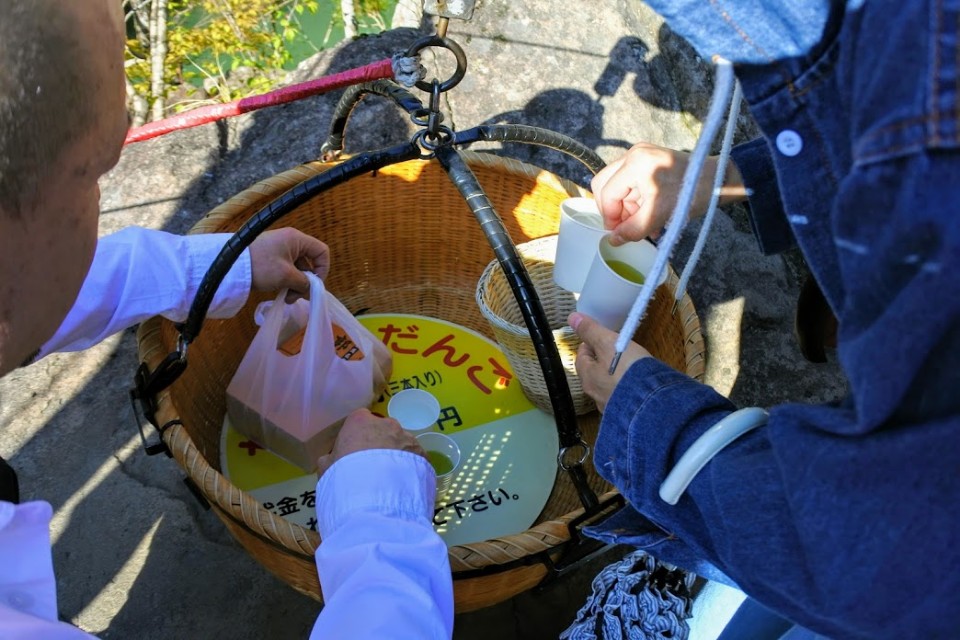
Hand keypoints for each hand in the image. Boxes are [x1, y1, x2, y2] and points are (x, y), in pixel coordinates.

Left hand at [248, 228, 330, 302]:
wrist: (231, 266)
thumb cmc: (262, 266)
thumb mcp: (286, 276)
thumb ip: (304, 283)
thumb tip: (310, 289)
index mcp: (297, 239)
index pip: (322, 252)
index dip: (323, 269)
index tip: (314, 285)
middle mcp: (290, 242)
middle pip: (309, 263)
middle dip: (305, 282)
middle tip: (296, 296)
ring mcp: (280, 250)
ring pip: (297, 269)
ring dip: (295, 285)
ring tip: (286, 298)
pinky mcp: (271, 258)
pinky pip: (286, 270)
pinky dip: (286, 282)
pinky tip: (280, 292)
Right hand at [316, 409, 426, 478]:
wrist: (374, 496)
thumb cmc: (345, 476)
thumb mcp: (327, 468)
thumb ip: (330, 459)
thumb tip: (330, 459)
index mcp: (360, 421)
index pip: (360, 420)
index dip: (358, 436)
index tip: (356, 452)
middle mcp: (387, 424)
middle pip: (384, 431)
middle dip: (380, 444)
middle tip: (374, 468)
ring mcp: (407, 437)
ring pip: (401, 444)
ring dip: (397, 456)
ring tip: (390, 480)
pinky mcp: (423, 454)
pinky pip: (415, 459)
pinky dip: (411, 468)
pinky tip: (403, 484)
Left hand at [569, 311, 650, 411]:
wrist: (653, 404)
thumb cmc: (629, 371)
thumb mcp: (609, 344)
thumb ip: (591, 331)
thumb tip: (571, 318)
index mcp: (588, 378)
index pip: (582, 356)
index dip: (591, 344)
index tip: (602, 337)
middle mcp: (596, 395)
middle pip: (595, 372)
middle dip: (604, 360)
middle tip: (618, 350)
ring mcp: (612, 407)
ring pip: (609, 386)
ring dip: (616, 376)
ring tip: (631, 366)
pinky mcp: (628, 414)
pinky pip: (624, 397)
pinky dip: (629, 389)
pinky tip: (640, 384)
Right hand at [591, 142, 745, 245]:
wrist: (718, 180)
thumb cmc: (692, 194)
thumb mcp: (659, 216)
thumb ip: (633, 230)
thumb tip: (613, 241)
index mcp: (635, 164)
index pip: (607, 193)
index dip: (610, 217)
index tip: (618, 234)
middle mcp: (634, 154)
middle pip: (605, 185)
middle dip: (614, 210)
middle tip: (626, 226)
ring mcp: (640, 154)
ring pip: (617, 185)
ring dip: (626, 208)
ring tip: (644, 224)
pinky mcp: (648, 159)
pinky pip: (630, 182)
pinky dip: (635, 200)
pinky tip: (649, 214)